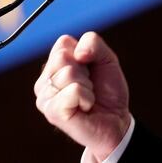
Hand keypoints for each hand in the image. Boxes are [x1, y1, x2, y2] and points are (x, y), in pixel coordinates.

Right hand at [34, 32, 130, 160]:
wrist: (117, 121)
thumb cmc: (108, 90)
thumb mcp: (106, 58)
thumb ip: (93, 42)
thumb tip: (78, 53)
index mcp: (53, 64)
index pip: (63, 42)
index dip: (84, 54)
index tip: (89, 70)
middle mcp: (45, 80)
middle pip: (62, 57)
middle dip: (84, 71)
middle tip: (89, 86)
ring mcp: (45, 97)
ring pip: (68, 73)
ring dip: (87, 86)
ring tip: (87, 98)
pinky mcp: (52, 112)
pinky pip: (73, 90)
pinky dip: (87, 98)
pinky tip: (85, 108)